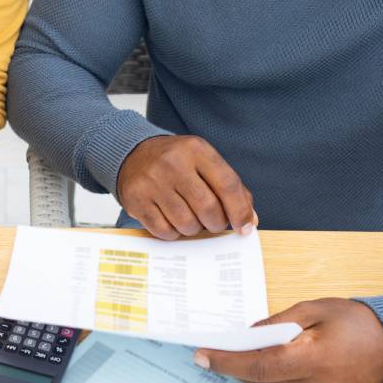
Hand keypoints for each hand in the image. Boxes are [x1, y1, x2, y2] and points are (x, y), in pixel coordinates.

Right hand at [115, 135, 256, 239]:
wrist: (132, 154)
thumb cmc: (177, 162)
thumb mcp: (205, 162)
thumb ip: (230, 188)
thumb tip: (249, 221)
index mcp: (196, 149)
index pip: (228, 185)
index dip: (240, 211)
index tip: (244, 227)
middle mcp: (173, 163)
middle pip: (208, 208)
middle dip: (216, 223)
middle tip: (214, 223)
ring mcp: (152, 181)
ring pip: (186, 223)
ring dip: (194, 229)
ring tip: (190, 218)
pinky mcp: (136, 199)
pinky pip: (164, 231)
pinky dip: (174, 233)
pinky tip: (172, 221)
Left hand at [194, 298, 382, 382]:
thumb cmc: (354, 322)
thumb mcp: (312, 309)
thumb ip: (275, 323)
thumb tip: (245, 336)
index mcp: (315, 359)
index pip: (258, 366)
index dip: (226, 362)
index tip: (201, 355)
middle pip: (259, 381)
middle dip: (238, 364)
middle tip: (226, 347)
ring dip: (254, 377)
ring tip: (256, 355)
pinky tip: (275, 370)